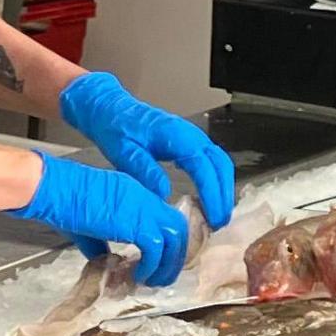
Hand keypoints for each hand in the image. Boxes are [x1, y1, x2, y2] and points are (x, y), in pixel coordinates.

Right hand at [14, 156, 193, 286]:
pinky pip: (157, 248)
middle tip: (161, 276)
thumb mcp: (88, 225)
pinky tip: (138, 275)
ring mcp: (144, 208)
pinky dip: (152, 265)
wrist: (54, 187)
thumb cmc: (63, 202)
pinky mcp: (137, 222)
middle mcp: (145, 198)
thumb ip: (100, 242)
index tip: (157, 263)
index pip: (163, 218)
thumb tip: (105, 261)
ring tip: (153, 281)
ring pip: (176, 237)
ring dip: (167, 264)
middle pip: (177, 227)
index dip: (165, 243)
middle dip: (174, 256)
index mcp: (135, 194)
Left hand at [58, 71, 237, 222]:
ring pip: (220, 163)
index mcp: (175, 135)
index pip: (204, 167)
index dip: (212, 194)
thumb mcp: (123, 152)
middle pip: (221, 165)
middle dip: (224, 195)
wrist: (112, 110)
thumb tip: (164, 193)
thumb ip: (144, 170)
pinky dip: (216, 181)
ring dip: (223, 189)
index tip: (213, 217)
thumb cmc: (116, 128)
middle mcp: (190, 134)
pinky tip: (208, 199)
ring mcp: (193, 137)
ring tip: (216, 216)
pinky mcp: (190, 143)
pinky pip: (212, 161)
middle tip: (219, 224)